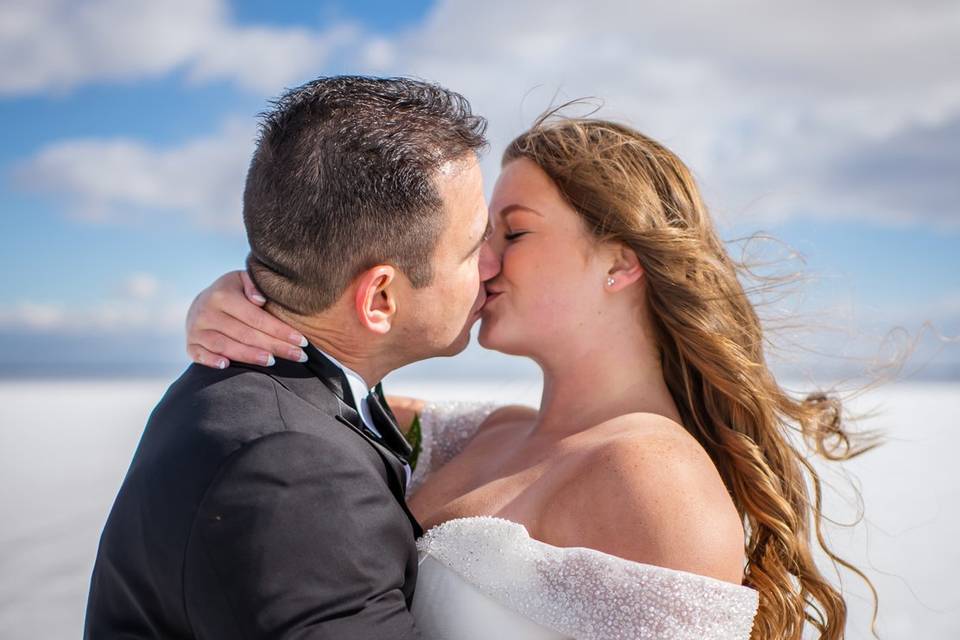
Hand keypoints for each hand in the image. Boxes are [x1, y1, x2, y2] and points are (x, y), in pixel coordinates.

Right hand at [185, 270, 308, 368]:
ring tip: (273, 362)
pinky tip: (227, 366)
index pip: (257, 318)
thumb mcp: (242, 280)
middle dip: (275, 346)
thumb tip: (260, 300)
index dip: (280, 330)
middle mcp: (206, 312)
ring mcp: (196, 330)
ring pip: (226, 346)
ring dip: (250, 356)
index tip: (301, 341)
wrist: (203, 302)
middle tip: (298, 356)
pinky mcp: (190, 344)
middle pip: (246, 334)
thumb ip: (253, 285)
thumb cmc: (233, 293)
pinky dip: (212, 361)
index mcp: (222, 296)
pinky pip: (200, 355)